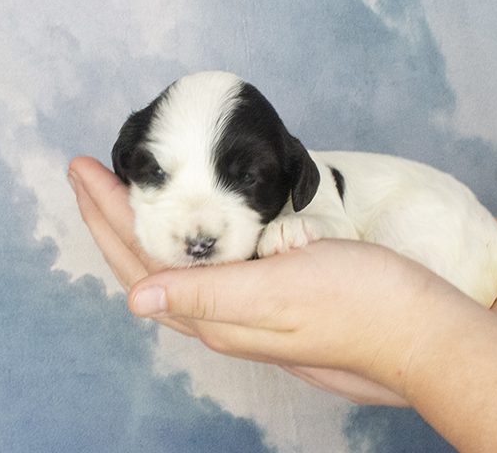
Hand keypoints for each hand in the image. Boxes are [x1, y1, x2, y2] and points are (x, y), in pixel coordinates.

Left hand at [68, 156, 413, 404]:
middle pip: (146, 264)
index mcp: (215, 316)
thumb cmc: (355, 303)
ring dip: (139, 224)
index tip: (83, 171)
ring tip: (118, 191)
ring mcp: (242, 306)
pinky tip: (182, 222)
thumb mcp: (278, 294)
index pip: (139, 263)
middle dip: (111, 217)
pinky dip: (178, 234)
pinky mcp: (266, 290)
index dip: (106, 217)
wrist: (413, 325)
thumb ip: (208, 295)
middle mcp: (220, 316)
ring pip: (170, 264)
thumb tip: (138, 301)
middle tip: (86, 171)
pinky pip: (201, 262)